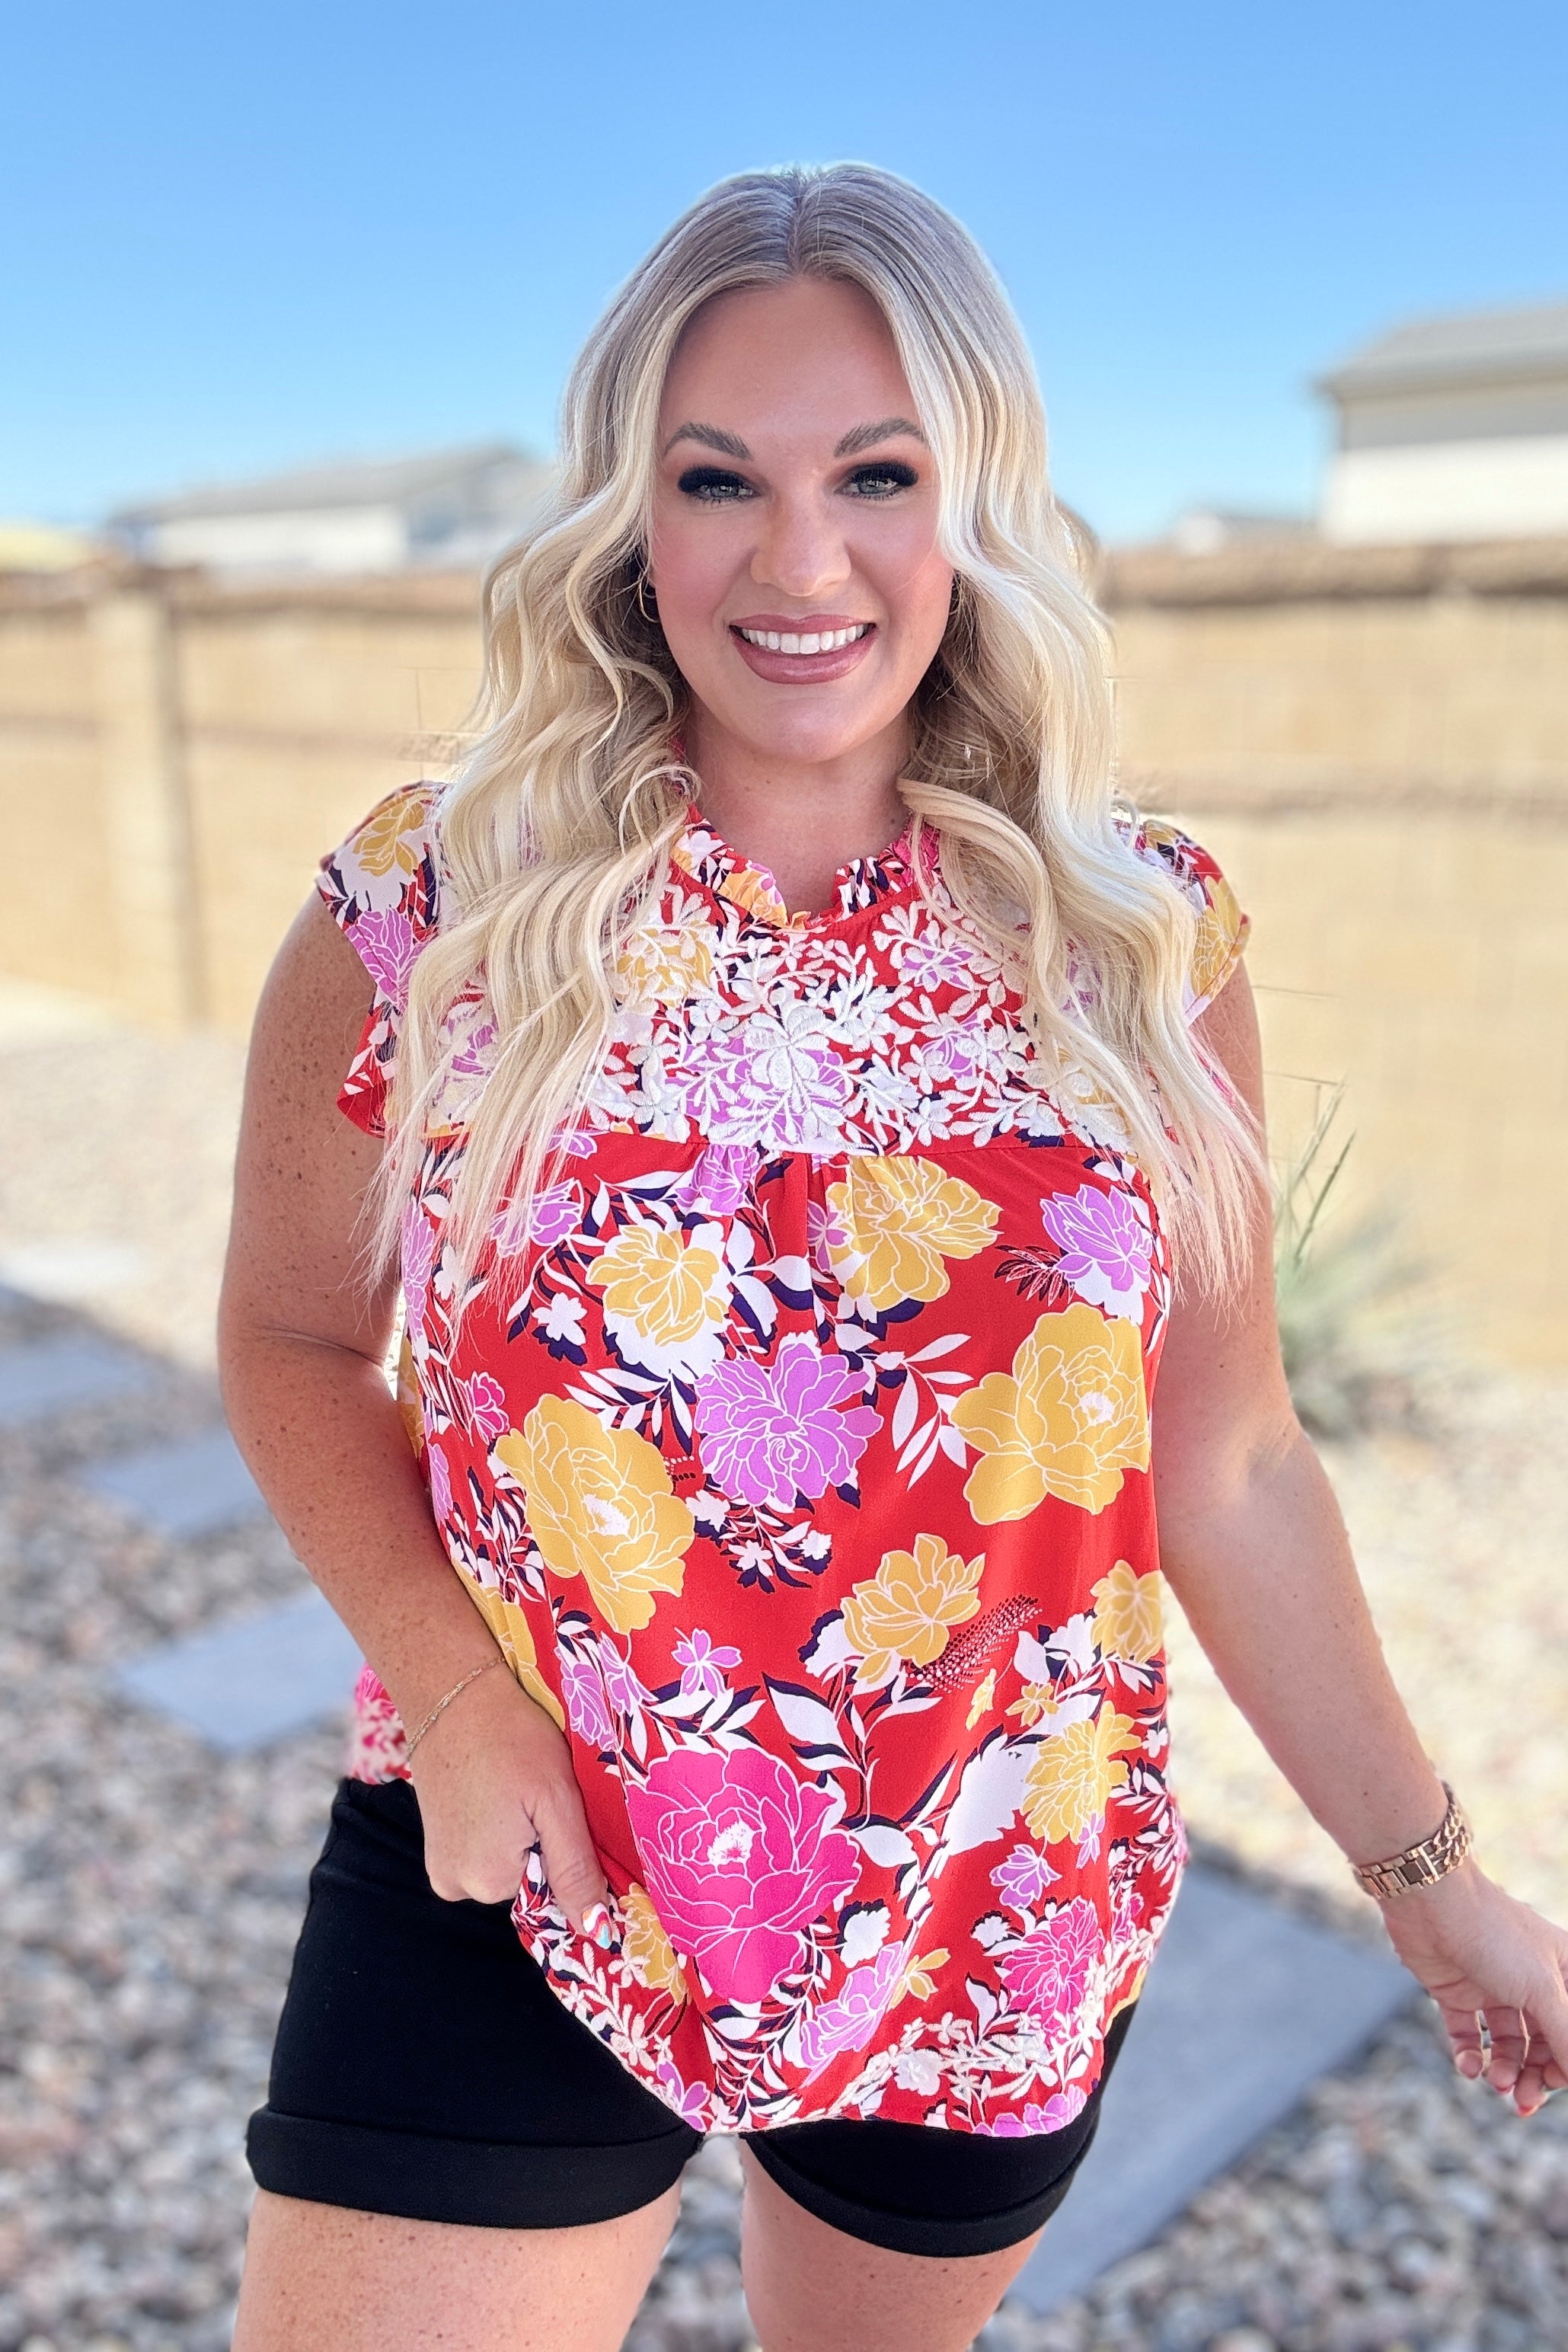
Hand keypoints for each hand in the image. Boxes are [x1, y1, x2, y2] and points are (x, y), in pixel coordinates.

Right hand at [406, 1663, 609, 1931]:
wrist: (453, 1693)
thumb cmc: (512, 1737)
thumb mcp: (558, 1800)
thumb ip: (576, 1869)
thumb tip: (594, 1932)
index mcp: (490, 1880)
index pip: (555, 1893)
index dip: (569, 1853)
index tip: (563, 1810)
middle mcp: (458, 1887)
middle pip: (529, 1880)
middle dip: (543, 1842)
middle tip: (538, 1792)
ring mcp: (442, 1868)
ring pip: (508, 1865)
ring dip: (521, 1833)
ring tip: (514, 1788)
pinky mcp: (436, 1846)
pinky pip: (483, 1852)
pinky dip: (498, 1827)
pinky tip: (496, 1791)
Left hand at [1377, 1859, 1567, 2114]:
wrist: (1431, 1901)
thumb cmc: (1495, 1935)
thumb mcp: (1542, 1990)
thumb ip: (1566, 2037)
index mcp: (1562, 1972)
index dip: (1563, 2062)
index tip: (1553, 2083)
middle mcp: (1530, 1981)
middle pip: (1541, 2042)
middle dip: (1535, 2075)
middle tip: (1523, 2101)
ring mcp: (1492, 1986)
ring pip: (1506, 2043)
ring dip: (1504, 2069)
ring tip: (1496, 2082)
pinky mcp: (1455, 1991)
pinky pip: (1468, 2035)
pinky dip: (1469, 2056)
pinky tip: (1470, 2068)